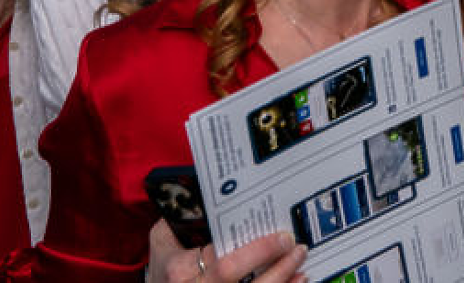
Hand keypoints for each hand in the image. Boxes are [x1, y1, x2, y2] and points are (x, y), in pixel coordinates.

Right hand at [145, 224, 305, 282]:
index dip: (252, 249)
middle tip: (291, 241)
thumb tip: (208, 189)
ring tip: (300, 258)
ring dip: (282, 277)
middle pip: (232, 274)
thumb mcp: (163, 241)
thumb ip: (180, 216)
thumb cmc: (166, 268)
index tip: (278, 236)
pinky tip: (299, 279)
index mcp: (180, 269)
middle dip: (266, 257)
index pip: (218, 256)